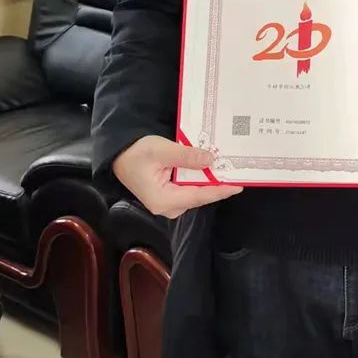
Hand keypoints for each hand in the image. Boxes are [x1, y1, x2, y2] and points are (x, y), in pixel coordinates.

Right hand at [113, 135, 241, 219]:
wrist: (118, 156)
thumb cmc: (136, 153)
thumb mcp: (161, 150)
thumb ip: (186, 156)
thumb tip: (210, 161)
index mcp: (164, 200)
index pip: (199, 196)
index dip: (220, 190)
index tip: (238, 185)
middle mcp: (168, 207)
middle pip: (200, 196)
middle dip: (218, 184)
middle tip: (238, 172)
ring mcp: (169, 203)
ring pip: (196, 192)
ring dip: (210, 181)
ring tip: (228, 169)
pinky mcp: (169, 196)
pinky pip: (190, 189)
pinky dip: (200, 179)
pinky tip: (211, 169)